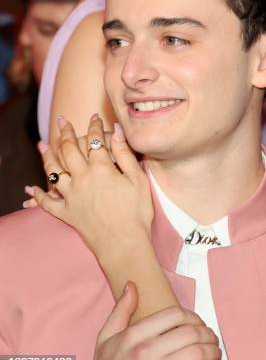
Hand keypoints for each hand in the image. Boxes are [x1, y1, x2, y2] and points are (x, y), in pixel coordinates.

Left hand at [24, 114, 153, 257]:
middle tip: (62, 121)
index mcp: (102, 169)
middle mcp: (82, 179)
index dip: (95, 127)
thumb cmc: (137, 212)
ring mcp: (71, 196)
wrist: (124, 242)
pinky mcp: (66, 213)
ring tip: (42, 145)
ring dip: (46, 156)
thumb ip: (126, 154)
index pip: (95, 141)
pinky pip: (47, 202)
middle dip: (65, 133)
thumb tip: (118, 130)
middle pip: (69, 150)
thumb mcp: (138, 179)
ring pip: (53, 172)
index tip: (94, 116)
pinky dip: (38, 195)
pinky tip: (33, 188)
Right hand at [89, 282, 226, 359]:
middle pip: (191, 332)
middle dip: (207, 334)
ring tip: (214, 352)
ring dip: (213, 350)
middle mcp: (144, 353)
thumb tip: (131, 285)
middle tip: (212, 338)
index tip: (198, 323)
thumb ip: (120, 312)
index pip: (176, 315)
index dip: (193, 316)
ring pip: (197, 353)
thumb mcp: (105, 340)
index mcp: (134, 336)